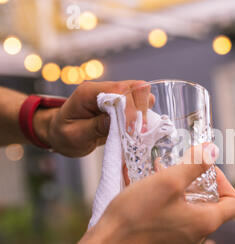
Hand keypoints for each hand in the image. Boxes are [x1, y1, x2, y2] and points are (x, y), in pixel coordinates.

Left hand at [35, 80, 149, 156]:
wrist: (59, 133)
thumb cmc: (64, 134)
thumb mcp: (74, 135)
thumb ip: (94, 127)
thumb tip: (115, 120)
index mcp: (88, 93)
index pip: (117, 90)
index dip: (130, 108)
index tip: (131, 130)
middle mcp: (103, 89)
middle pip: (134, 87)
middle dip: (140, 109)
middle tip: (139, 132)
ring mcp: (114, 95)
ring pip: (141, 93)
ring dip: (144, 112)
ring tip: (139, 131)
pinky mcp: (121, 104)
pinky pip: (139, 103)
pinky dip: (144, 115)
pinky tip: (138, 129)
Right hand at [93, 143, 234, 243]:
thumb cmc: (137, 217)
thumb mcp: (169, 181)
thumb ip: (195, 164)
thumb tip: (212, 149)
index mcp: (206, 222)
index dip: (225, 181)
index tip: (204, 169)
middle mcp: (197, 235)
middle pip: (212, 203)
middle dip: (197, 181)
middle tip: (178, 168)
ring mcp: (180, 241)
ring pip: (190, 209)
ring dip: (179, 189)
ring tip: (159, 174)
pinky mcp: (163, 242)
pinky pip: (173, 218)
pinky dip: (166, 202)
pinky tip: (146, 190)